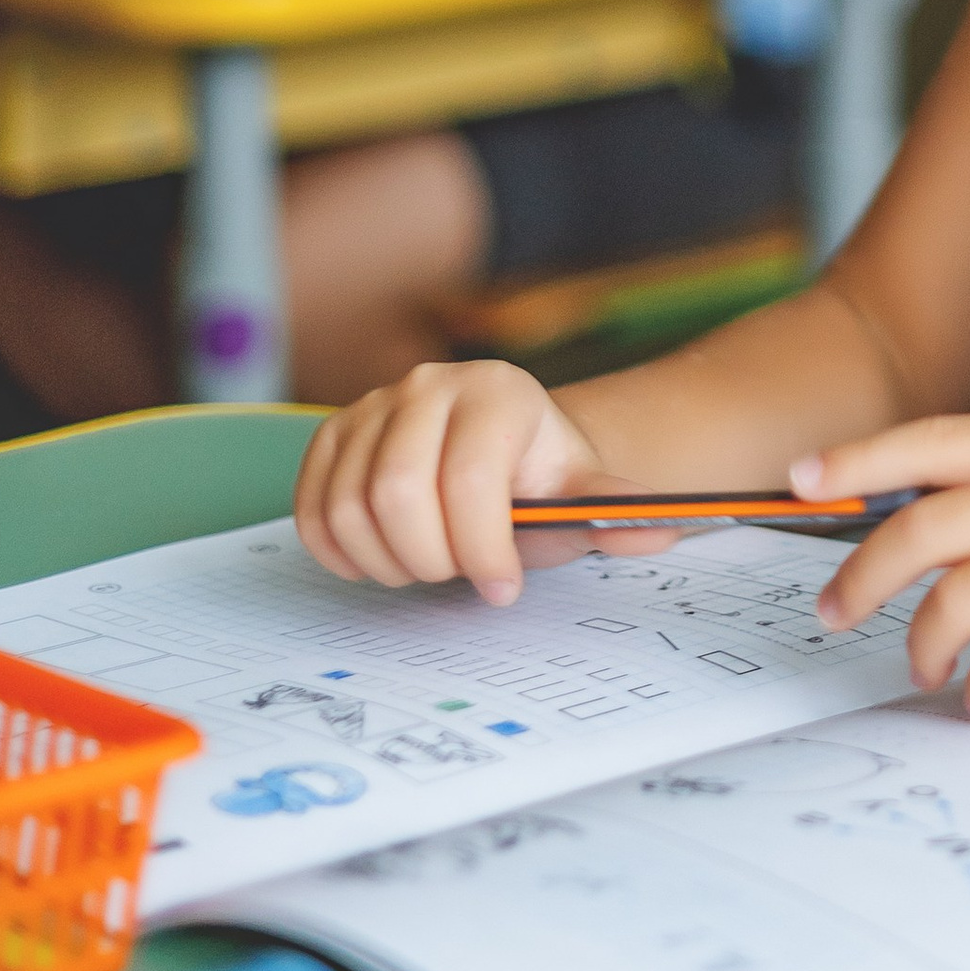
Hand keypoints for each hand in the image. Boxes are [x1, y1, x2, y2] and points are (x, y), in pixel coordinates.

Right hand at [295, 359, 659, 604]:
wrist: (499, 451)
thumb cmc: (538, 479)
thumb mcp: (580, 494)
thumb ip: (615, 513)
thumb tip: (657, 532)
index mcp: (498, 390)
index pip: (469, 479)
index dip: (482, 550)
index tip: (503, 586)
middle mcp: (429, 384)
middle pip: (399, 492)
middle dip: (430, 558)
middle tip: (458, 575)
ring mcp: (372, 405)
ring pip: (350, 505)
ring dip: (386, 561)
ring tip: (427, 565)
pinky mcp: (332, 435)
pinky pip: (312, 506)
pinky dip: (338, 551)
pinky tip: (381, 558)